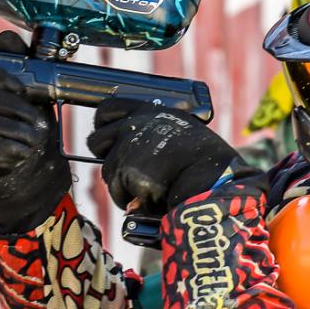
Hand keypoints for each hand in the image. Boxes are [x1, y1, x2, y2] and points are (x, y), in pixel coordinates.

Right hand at [0, 31, 70, 231]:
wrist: (29, 177)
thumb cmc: (30, 134)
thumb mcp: (35, 100)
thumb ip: (25, 66)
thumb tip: (7, 37)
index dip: (1, 78)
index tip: (24, 91)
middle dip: (12, 108)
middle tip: (38, 123)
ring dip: (10, 131)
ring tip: (32, 142)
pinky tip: (17, 154)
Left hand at [86, 99, 238, 212]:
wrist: (212, 177)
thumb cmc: (205, 161)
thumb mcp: (181, 134)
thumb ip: (154, 138)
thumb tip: (134, 160)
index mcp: (149, 111)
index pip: (108, 109)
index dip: (103, 125)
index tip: (107, 136)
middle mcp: (134, 125)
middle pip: (97, 140)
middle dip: (104, 156)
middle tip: (124, 169)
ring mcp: (127, 147)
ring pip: (108, 171)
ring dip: (123, 183)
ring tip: (151, 187)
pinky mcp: (124, 171)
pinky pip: (118, 192)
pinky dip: (131, 199)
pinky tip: (153, 197)